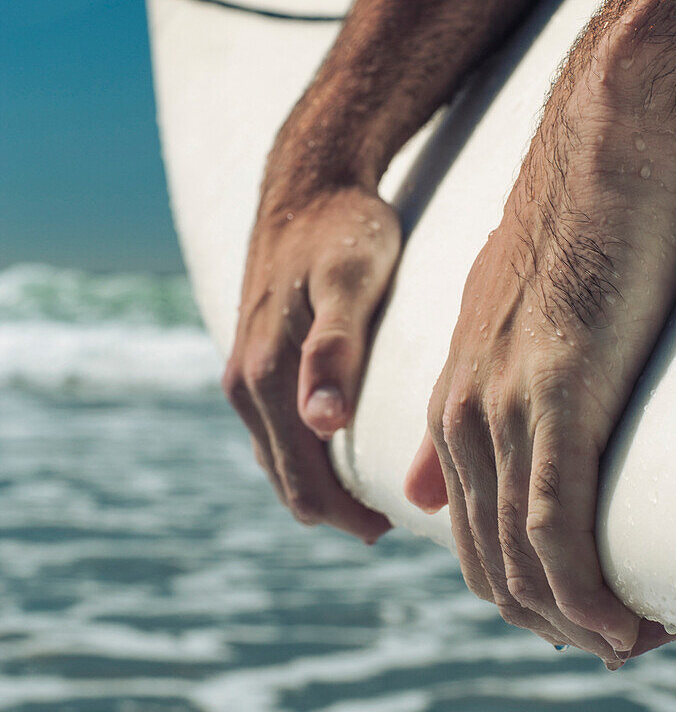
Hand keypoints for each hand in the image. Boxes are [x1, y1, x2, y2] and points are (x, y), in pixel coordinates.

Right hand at [224, 179, 399, 541]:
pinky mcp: (254, 359)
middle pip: (287, 482)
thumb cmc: (342, 230)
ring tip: (374, 497)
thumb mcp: (350, 282)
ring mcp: (244, 373)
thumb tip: (322, 424)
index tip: (395, 527)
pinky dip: (305, 455)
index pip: (302, 483)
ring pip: (278, 460)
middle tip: (391, 523)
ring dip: (319, 486)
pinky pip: (275, 430)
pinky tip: (342, 451)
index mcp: (267, 377)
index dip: (347, 515)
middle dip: (336, 511)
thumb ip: (334, 351)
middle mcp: (245, 383)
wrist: (307, 184)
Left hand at [405, 75, 675, 664]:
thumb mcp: (495, 326)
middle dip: (548, 617)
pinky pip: (556, 526)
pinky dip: (586, 589)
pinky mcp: (555, 398)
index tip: (578, 615)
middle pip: (488, 560)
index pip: (467, 531)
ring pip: (523, 557)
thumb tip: (413, 493)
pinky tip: (622, 624)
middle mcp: (461, 417)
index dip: (518, 589)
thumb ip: (451, 411)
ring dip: (577, 618)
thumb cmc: (574, 230)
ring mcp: (502, 410)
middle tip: (614, 644)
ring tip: (632, 644)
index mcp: (450, 404)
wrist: (600, 150)